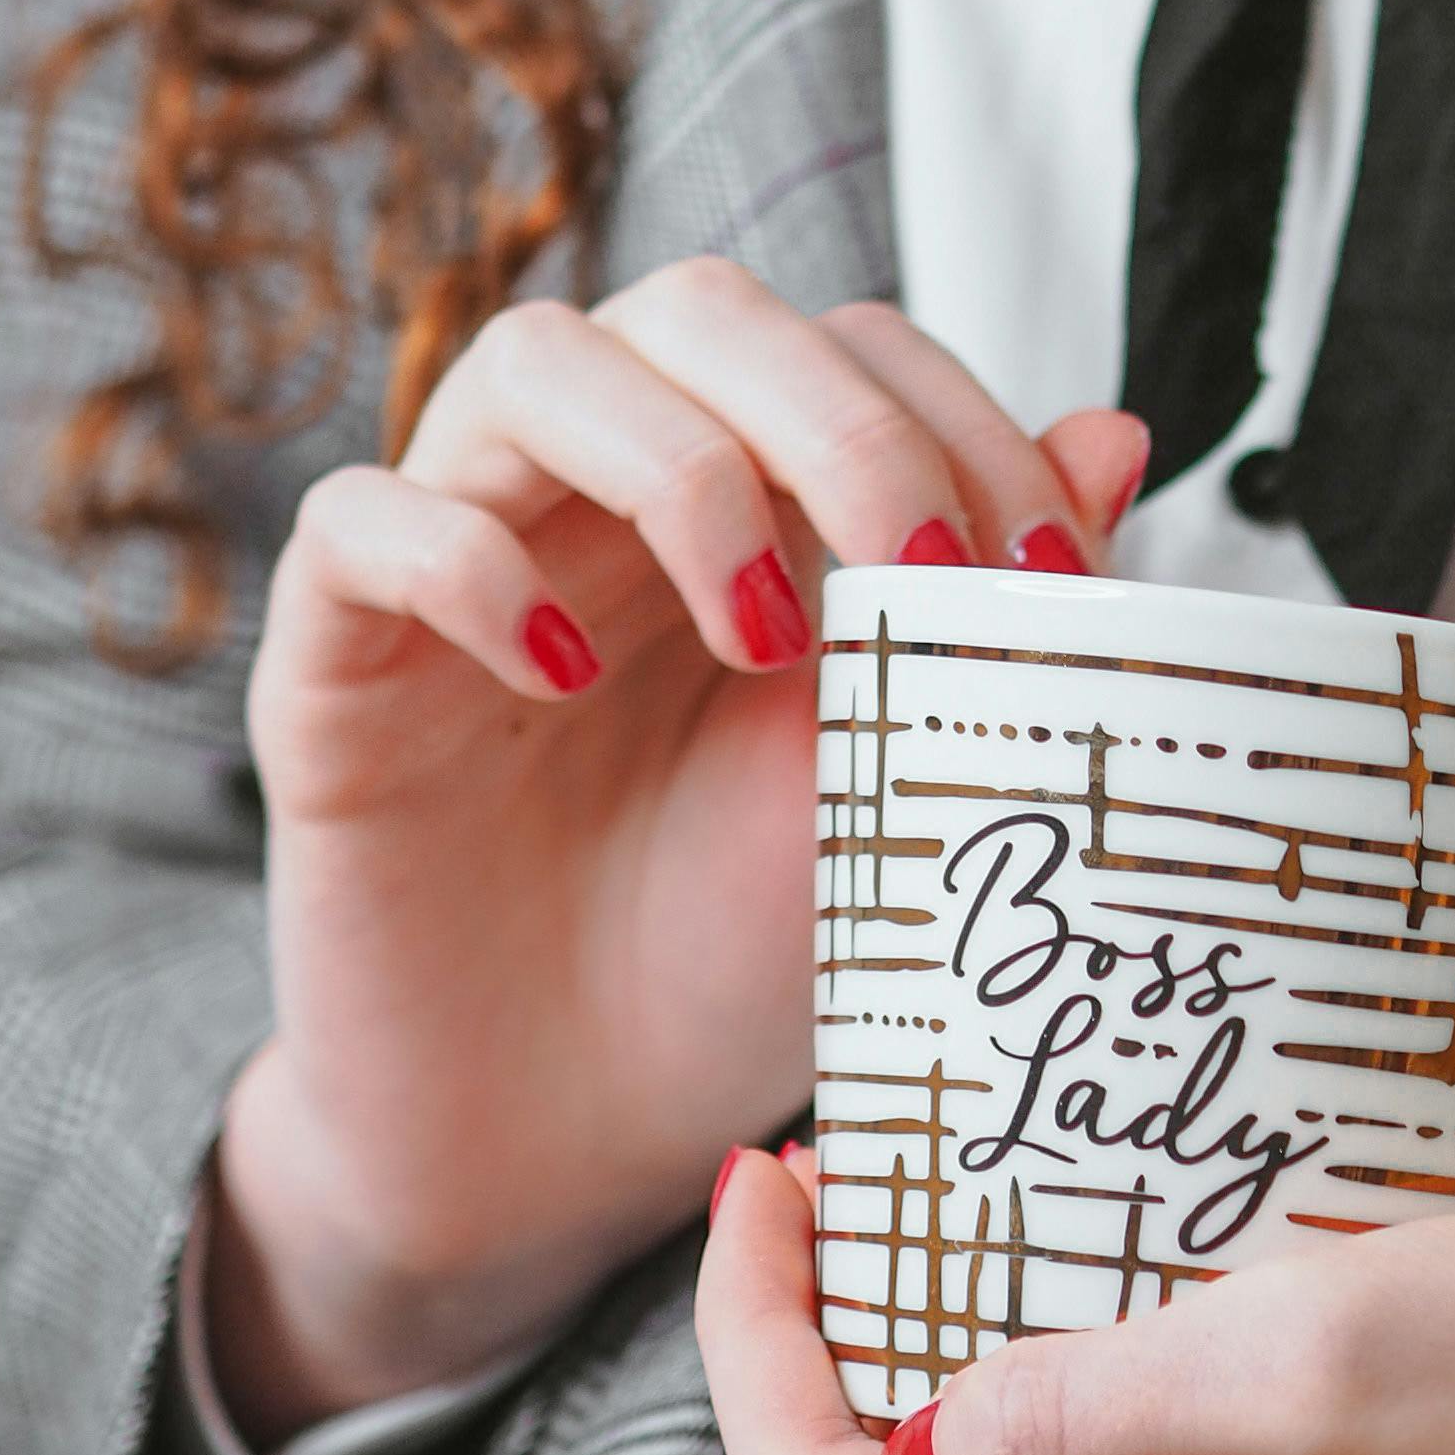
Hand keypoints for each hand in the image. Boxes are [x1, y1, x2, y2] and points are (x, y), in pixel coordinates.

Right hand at [207, 260, 1145, 1445]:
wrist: (566, 1148)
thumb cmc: (734, 954)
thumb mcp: (896, 779)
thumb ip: (987, 610)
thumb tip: (1124, 429)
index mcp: (751, 493)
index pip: (850, 346)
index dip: (962, 423)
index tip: (1052, 578)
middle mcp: (603, 488)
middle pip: (696, 307)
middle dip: (835, 414)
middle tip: (918, 574)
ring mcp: (461, 553)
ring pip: (531, 358)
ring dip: (678, 464)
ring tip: (764, 636)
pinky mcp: (330, 657)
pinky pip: (356, 521)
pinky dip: (464, 560)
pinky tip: (560, 674)